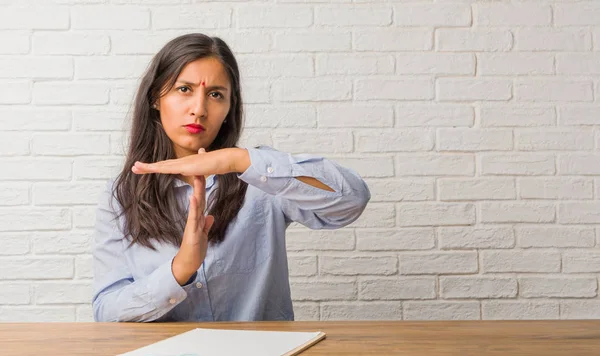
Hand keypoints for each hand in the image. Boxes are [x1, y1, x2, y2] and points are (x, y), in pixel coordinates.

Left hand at [131, 147, 250, 176]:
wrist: (225, 159)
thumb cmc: (218, 162)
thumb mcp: (207, 164)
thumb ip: (203, 160)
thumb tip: (202, 152)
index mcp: (185, 163)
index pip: (167, 166)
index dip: (156, 166)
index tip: (146, 168)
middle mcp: (182, 162)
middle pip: (161, 165)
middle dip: (147, 166)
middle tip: (134, 167)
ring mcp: (183, 163)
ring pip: (161, 166)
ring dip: (147, 167)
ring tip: (135, 168)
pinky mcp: (185, 166)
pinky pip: (167, 168)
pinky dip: (156, 168)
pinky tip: (148, 168)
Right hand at [171, 149, 214, 284]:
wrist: (188, 264)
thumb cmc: (195, 250)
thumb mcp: (203, 234)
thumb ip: (206, 224)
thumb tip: (210, 216)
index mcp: (197, 216)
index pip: (201, 196)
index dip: (203, 182)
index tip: (205, 168)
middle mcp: (193, 216)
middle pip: (198, 194)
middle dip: (200, 179)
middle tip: (200, 163)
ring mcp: (192, 223)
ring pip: (195, 203)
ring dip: (197, 189)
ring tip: (198, 175)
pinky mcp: (192, 232)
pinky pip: (193, 217)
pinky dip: (194, 207)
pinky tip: (194, 197)